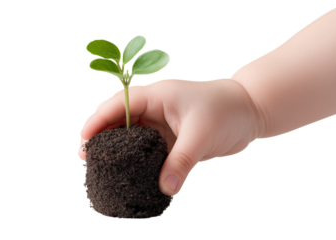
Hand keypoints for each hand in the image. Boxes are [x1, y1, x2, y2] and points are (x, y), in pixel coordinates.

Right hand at [78, 78, 262, 195]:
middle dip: (102, 138)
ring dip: (119, 153)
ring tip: (104, 172)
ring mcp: (162, 126)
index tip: (84, 143)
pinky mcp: (171, 141)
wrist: (251, 111)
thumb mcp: (201, 134)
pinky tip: (133, 177)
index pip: (117, 105)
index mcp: (156, 96)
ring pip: (132, 139)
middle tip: (89, 161)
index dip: (97, 122)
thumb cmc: (227, 110)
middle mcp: (155, 109)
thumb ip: (182, 161)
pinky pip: (149, 153)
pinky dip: (139, 163)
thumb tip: (165, 188)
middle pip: (119, 122)